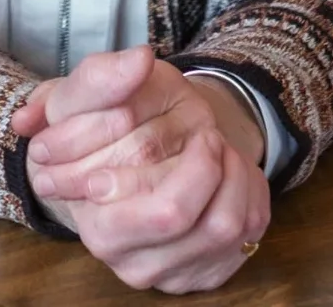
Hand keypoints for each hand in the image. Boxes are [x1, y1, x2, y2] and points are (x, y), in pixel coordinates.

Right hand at [11, 49, 270, 292]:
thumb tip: (139, 61)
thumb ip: (100, 79)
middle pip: (199, 223)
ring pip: (229, 227)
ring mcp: (171, 272)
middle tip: (203, 132)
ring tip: (214, 147)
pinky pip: (250, 230)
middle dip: (209, 161)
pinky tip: (227, 170)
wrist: (115, 157)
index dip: (181, 160)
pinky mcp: (205, 271)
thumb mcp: (82, 96)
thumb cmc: (95, 128)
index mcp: (100, 229)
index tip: (179, 126)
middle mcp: (134, 263)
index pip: (161, 213)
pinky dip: (248, 188)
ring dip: (234, 173)